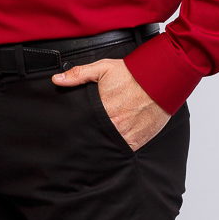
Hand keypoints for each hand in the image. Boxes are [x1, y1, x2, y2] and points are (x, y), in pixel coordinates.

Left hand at [53, 58, 170, 150]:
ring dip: (101, 145)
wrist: (160, 79)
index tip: (70, 129)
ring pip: (107, 146)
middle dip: (87, 137)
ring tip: (94, 144)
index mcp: (101, 108)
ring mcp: (126, 134)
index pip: (82, 123)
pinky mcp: (137, 141)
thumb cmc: (132, 74)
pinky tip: (111, 145)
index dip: (75, 127)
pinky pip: (122, 151)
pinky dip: (116, 150)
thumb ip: (78, 74)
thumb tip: (57, 79)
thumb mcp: (103, 68)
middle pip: (93, 137)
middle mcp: (113, 124)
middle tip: (79, 140)